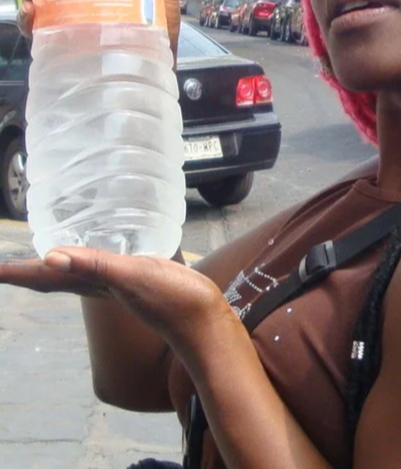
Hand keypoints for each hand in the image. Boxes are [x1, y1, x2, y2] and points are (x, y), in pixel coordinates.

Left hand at [0, 247, 230, 350]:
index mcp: (95, 285)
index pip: (46, 277)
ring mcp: (119, 287)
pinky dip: (89, 261)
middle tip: (7, 264)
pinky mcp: (138, 282)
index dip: (18, 272)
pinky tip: (99, 256)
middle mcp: (101, 287)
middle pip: (54, 279)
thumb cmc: (172, 299)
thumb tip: (49, 257)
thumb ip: (94, 265)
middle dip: (29, 271)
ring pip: (76, 275)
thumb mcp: (132, 277)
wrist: (205, 320)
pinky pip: (102, 270)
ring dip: (55, 267)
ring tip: (42, 257)